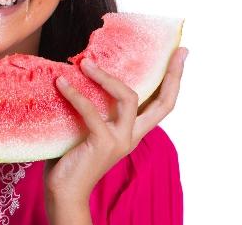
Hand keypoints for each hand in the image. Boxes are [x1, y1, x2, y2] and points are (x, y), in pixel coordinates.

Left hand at [43, 47, 187, 210]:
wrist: (64, 190)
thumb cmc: (71, 156)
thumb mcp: (88, 128)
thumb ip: (93, 106)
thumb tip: (77, 69)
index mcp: (133, 131)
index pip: (162, 103)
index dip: (174, 79)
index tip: (181, 53)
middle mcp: (133, 135)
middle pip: (163, 102)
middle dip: (172, 74)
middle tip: (176, 50)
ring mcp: (120, 140)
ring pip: (128, 98)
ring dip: (106, 77)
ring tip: (84, 63)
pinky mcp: (102, 143)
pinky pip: (91, 111)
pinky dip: (75, 94)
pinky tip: (60, 83)